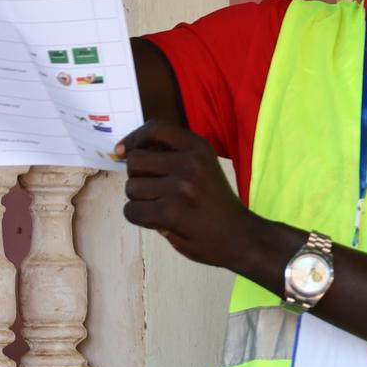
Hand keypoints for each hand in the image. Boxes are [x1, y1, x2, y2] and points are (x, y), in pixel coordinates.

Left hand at [117, 120, 255, 266]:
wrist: (242, 238)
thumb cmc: (216, 206)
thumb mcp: (203, 168)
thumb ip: (173, 157)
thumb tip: (127, 152)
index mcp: (199, 147)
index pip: (156, 128)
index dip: (134, 138)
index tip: (124, 150)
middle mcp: (191, 162)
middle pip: (135, 160)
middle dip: (137, 177)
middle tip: (154, 191)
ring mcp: (182, 186)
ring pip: (131, 188)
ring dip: (140, 201)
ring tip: (162, 209)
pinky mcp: (173, 211)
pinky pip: (132, 211)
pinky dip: (140, 218)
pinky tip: (160, 222)